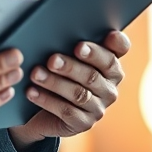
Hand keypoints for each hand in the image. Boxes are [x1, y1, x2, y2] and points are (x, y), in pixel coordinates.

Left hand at [8, 30, 129, 150]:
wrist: (43, 111)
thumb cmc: (57, 75)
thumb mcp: (65, 58)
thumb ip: (70, 44)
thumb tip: (56, 29)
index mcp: (110, 65)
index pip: (119, 51)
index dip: (111, 45)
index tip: (87, 41)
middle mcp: (109, 87)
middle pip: (93, 75)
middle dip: (71, 66)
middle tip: (52, 59)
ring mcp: (98, 107)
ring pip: (79, 94)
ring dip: (55, 83)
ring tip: (36, 74)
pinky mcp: (84, 123)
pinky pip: (66, 111)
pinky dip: (47, 100)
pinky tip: (32, 92)